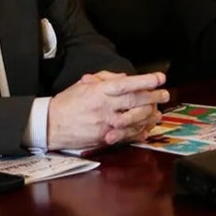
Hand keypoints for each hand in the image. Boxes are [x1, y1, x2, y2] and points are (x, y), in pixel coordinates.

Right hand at [48, 70, 169, 149]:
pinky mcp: (104, 137)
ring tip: (159, 113)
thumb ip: (106, 79)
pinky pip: (126, 135)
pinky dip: (138, 132)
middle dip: (154, 97)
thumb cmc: (67, 103)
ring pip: (134, 119)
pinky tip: (146, 129)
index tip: (160, 78)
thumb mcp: (84, 84)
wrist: (50, 125)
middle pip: (134, 101)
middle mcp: (104, 107)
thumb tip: (126, 77)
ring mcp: (105, 123)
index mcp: (99, 91)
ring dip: (149, 116)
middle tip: (165, 95)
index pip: (127, 84)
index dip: (145, 80)